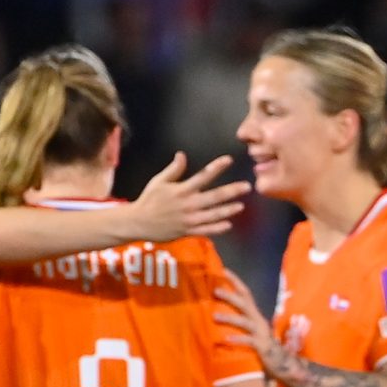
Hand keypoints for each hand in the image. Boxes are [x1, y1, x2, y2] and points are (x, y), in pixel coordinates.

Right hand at [129, 153, 251, 241]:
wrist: (138, 222)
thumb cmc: (149, 200)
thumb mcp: (158, 181)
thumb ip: (173, 169)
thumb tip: (182, 154)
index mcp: (182, 190)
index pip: (203, 176)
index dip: (216, 167)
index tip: (229, 160)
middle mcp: (188, 204)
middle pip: (214, 197)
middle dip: (231, 191)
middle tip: (247, 186)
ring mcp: (189, 219)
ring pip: (213, 215)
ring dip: (228, 210)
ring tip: (241, 205)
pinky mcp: (188, 232)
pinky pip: (206, 231)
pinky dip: (217, 228)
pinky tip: (228, 224)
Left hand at [214, 271, 286, 373]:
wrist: (282, 362)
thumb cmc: (261, 345)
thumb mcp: (251, 329)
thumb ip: (239, 319)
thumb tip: (215, 311)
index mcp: (255, 314)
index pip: (245, 293)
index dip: (235, 281)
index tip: (223, 270)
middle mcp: (258, 320)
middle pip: (244, 304)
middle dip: (230, 296)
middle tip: (215, 291)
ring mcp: (260, 332)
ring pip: (244, 322)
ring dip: (229, 318)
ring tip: (214, 316)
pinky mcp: (261, 346)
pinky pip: (248, 341)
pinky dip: (237, 339)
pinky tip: (225, 339)